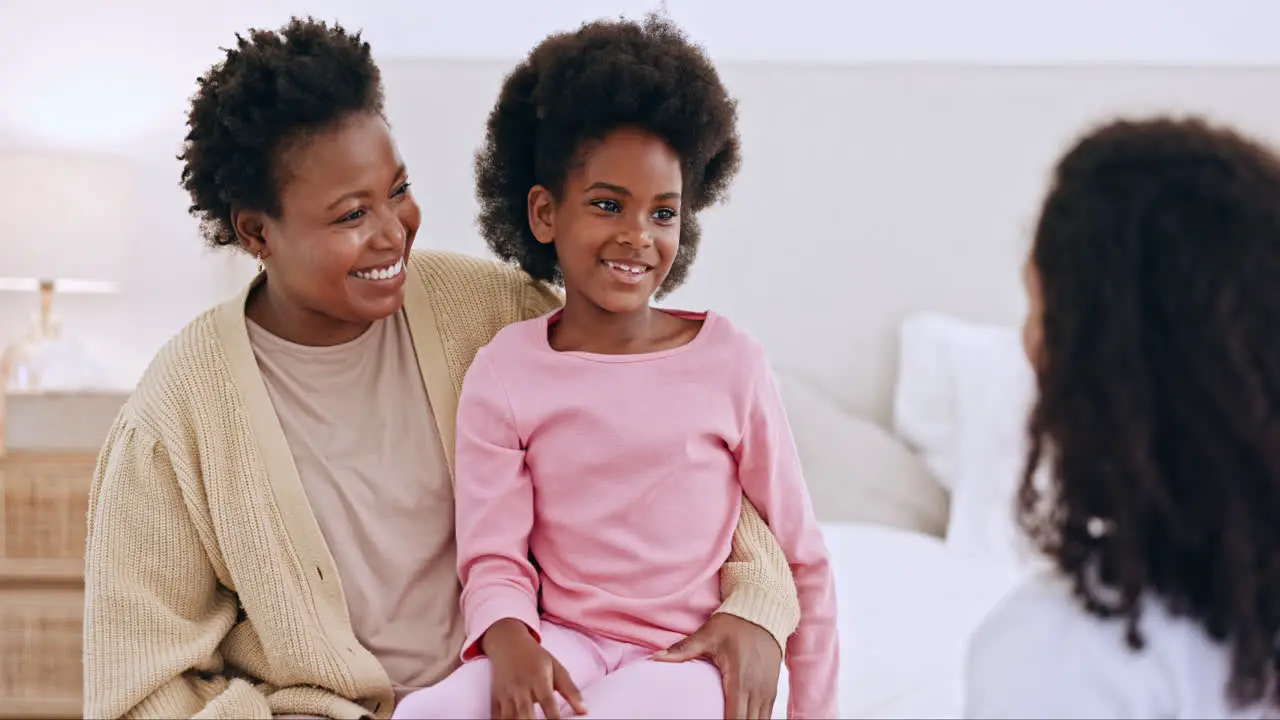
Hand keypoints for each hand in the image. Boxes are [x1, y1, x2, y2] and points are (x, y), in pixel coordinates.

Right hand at [480, 618, 587, 718]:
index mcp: (538, 678)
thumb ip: (571, 690)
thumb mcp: (556, 668)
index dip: (553, 717)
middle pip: (525, 712)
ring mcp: (506, 694)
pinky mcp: (495, 698)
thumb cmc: (535, 658)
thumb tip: (584, 710)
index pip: (547, 701)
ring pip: (509, 717)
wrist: (508, 643)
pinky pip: (496, 717)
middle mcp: (521, 687)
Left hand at [654, 613, 781, 719]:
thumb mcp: (707, 635)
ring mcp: (767, 690)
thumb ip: (683, 649)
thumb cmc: (734, 624)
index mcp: (739, 678)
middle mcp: (757, 688)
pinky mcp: (772, 689)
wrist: (762, 613)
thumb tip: (656, 658)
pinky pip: (766, 714)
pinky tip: (744, 719)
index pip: (735, 717)